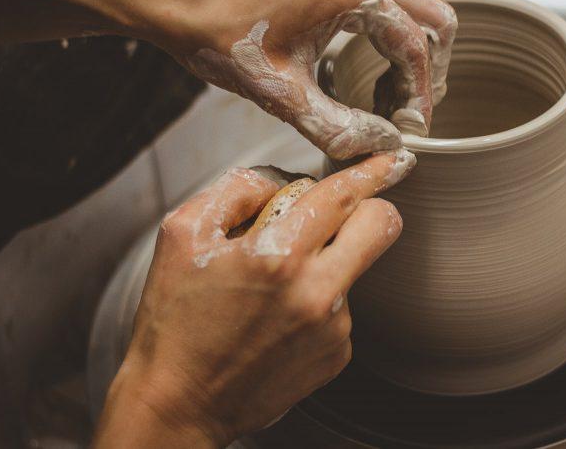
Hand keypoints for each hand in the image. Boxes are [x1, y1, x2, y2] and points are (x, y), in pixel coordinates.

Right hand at [92, 150, 413, 447]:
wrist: (178, 405)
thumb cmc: (174, 322)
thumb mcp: (184, 235)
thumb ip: (236, 190)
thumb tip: (279, 179)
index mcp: (279, 256)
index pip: (343, 196)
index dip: (371, 170)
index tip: (390, 160)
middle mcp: (316, 293)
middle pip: (382, 227)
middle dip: (373, 209)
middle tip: (346, 212)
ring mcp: (332, 329)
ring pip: (356, 268)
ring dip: (329, 262)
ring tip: (274, 286)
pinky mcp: (335, 356)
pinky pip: (343, 309)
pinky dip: (319, 302)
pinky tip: (279, 318)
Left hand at [121, 0, 456, 158]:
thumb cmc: (213, 32)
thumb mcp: (279, 93)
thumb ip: (339, 127)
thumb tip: (384, 145)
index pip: (415, 45)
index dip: (419, 95)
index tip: (409, 129)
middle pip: (435, 13)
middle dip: (430, 67)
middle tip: (409, 111)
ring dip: (415, 46)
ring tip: (390, 94)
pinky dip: (392, 28)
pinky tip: (367, 64)